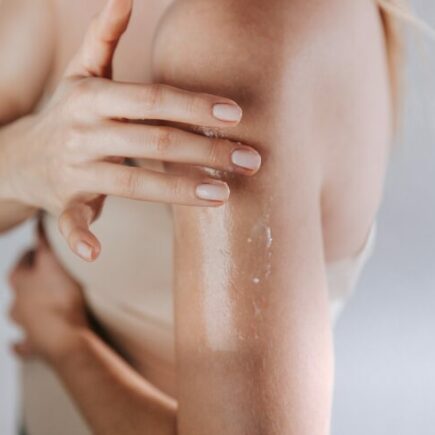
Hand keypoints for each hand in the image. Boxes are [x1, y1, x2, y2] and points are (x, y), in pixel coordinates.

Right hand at [1, 0, 260, 260]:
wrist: (20, 155)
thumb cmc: (67, 112)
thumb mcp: (80, 74)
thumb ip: (102, 38)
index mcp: (91, 98)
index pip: (153, 99)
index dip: (195, 106)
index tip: (237, 116)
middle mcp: (83, 132)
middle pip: (155, 141)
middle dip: (206, 150)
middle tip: (251, 160)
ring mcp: (73, 170)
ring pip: (133, 181)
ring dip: (179, 190)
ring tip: (224, 194)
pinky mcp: (64, 202)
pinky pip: (71, 222)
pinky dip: (81, 237)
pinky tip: (98, 253)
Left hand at [8, 227, 87, 362]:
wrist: (66, 338)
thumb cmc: (60, 298)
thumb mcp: (54, 263)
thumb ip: (45, 242)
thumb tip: (37, 219)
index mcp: (19, 280)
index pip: (26, 259)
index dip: (37, 251)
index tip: (48, 247)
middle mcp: (16, 303)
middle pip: (21, 285)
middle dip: (33, 279)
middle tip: (50, 273)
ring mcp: (24, 326)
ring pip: (20, 313)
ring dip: (28, 307)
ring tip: (44, 303)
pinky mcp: (33, 346)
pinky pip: (23, 343)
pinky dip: (22, 341)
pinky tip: (20, 342)